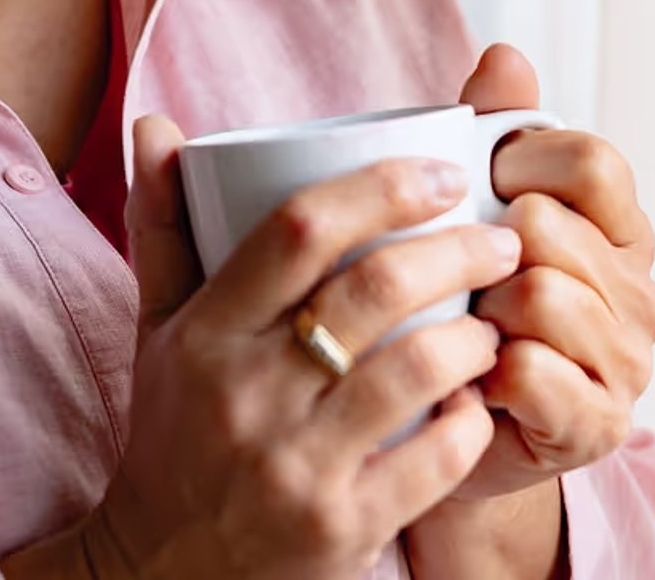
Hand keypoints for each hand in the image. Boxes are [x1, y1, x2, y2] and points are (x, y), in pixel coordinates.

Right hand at [79, 114, 524, 579]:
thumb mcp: (158, 326)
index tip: (442, 172)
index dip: (379, 188)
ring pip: (415, 369)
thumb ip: (164, 223)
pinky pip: (432, 460)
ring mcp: (295, 465)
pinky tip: (480, 400)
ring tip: (495, 317)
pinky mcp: (340, 529)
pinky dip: (470, 420)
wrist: (163, 570)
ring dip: (474, 333)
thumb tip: (153, 121)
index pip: (298, 230)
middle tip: (501, 238)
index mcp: (207, 330)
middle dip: (455, 249)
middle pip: (372, 290)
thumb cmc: (174, 429)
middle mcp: (247, 392)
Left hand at [439, 43, 654, 503]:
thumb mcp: (470, 202)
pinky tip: (475, 378)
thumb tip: (505, 54)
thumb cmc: (460, 297)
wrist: (443, 418)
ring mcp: (629, 362)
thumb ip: (495, 125)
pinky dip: (486, 371)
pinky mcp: (599, 425)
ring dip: (481, 311)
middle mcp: (639, 292)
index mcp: (619, 226)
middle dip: (486, 248)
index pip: (594, 161)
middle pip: (553, 227)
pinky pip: (532, 370)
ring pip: (539, 296)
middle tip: (466, 279)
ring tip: (468, 329)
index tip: (484, 188)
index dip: (521, 163)